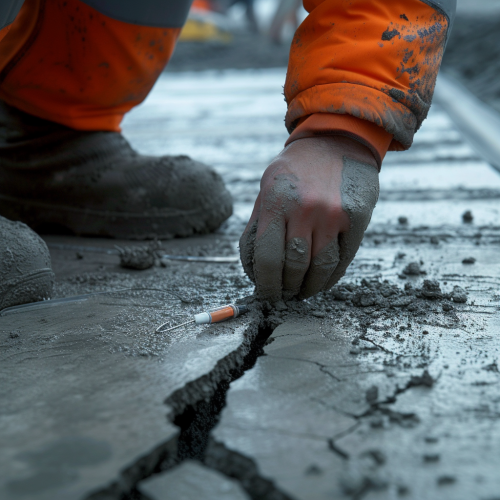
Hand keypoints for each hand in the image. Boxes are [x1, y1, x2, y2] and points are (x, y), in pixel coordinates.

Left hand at [240, 136, 378, 301]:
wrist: (337, 140)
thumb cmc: (295, 169)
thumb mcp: (267, 187)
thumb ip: (258, 225)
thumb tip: (252, 268)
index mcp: (277, 202)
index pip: (266, 258)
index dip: (265, 284)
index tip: (265, 294)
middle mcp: (306, 210)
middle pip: (294, 267)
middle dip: (286, 289)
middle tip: (283, 295)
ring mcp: (334, 215)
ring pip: (320, 268)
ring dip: (309, 288)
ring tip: (301, 293)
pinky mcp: (356, 219)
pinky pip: (343, 260)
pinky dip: (330, 278)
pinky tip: (321, 283)